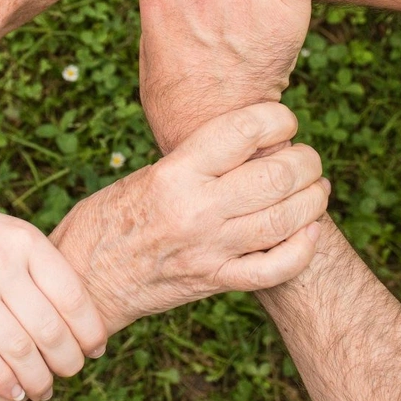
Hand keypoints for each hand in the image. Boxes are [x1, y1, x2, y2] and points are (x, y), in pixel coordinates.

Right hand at [0, 187, 106, 400]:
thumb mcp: (11, 234)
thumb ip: (41, 267)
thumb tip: (80, 316)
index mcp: (25, 241)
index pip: (72, 296)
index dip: (90, 330)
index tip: (96, 349)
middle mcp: (0, 263)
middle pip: (49, 329)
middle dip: (68, 360)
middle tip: (72, 372)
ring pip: (18, 350)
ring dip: (39, 379)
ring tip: (45, 390)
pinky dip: (3, 382)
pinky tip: (14, 391)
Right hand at [50, 103, 327, 332]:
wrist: (84, 281)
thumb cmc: (105, 220)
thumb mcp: (143, 176)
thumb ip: (193, 164)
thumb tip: (246, 147)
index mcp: (173, 174)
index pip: (242, 131)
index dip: (277, 118)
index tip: (284, 120)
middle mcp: (196, 210)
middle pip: (276, 175)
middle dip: (306, 160)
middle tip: (307, 157)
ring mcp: (209, 250)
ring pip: (286, 220)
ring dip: (313, 199)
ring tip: (316, 187)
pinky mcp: (215, 282)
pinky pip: (276, 268)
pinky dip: (303, 248)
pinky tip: (309, 231)